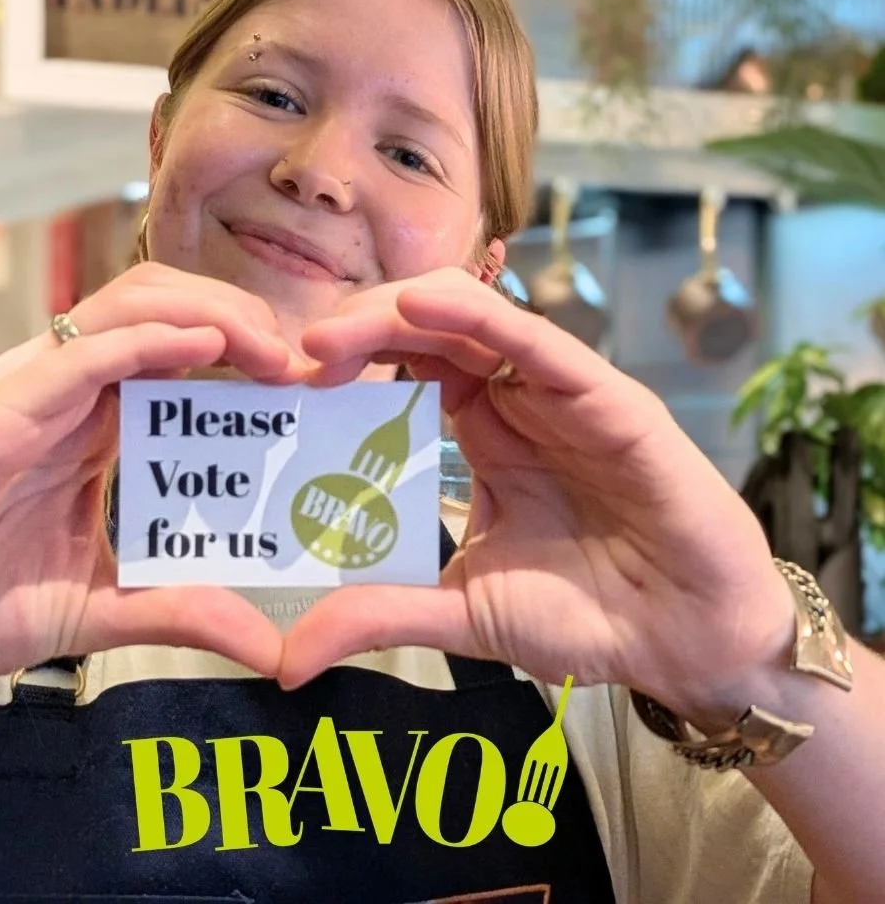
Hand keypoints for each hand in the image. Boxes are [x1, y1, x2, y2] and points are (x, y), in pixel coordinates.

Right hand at [0, 264, 306, 695]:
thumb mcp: (99, 610)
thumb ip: (180, 612)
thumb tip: (270, 648)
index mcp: (98, 424)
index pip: (186, 357)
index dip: (252, 358)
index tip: (314, 388)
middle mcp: (73, 390)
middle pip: (171, 310)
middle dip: (247, 323)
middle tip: (310, 364)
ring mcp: (37, 387)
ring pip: (136, 305)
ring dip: (215, 315)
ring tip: (276, 353)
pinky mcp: (3, 403)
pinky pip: (86, 348)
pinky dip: (151, 336)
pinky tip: (206, 345)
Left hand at [281, 269, 794, 724]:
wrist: (687, 643)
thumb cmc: (589, 615)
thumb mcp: (464, 613)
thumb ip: (383, 615)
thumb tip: (287, 657)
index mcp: (480, 431)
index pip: (401, 365)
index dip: (342, 361)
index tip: (278, 386)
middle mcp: (513, 398)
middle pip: (424, 329)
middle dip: (353, 328)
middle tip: (289, 358)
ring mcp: (557, 392)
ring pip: (470, 317)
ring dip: (394, 313)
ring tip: (326, 340)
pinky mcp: (607, 397)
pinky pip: (536, 341)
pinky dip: (477, 316)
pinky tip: (418, 307)